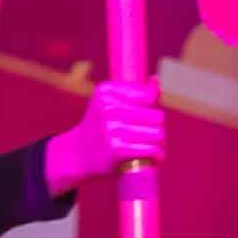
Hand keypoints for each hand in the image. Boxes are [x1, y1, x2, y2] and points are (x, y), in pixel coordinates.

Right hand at [45, 77, 165, 197]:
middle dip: (157, 126)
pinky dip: (157, 155)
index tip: (145, 116)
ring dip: (160, 142)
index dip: (151, 108)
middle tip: (151, 134)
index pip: (148, 96)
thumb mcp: (108, 103)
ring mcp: (112, 128)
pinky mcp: (117, 149)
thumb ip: (133, 92)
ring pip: (157, 133)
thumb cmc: (100, 126)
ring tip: (155, 145)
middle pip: (156, 115)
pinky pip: (151, 149)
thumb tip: (156, 80)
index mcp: (105, 92)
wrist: (77, 154)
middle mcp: (108, 108)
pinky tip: (155, 157)